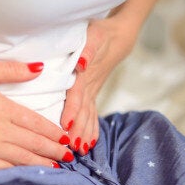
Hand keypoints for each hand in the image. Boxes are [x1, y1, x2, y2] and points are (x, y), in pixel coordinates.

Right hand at [0, 59, 73, 169]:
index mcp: (4, 107)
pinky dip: (18, 172)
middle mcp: (1, 129)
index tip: (65, 138)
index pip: (36, 122)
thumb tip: (39, 68)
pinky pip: (1, 168)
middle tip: (70, 157)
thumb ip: (12, 70)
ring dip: (42, 163)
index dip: (53, 132)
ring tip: (57, 168)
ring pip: (22, 158)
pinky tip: (27, 175)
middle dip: (54, 150)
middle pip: (34, 143)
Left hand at [60, 17, 137, 154]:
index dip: (72, 110)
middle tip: (71, 148)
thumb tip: (81, 64)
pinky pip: (94, 114)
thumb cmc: (100, 34)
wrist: (118, 37)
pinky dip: (92, 129)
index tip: (66, 126)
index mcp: (84, 74)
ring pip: (89, 115)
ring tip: (80, 150)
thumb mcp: (93, 36)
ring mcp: (93, 91)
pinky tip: (89, 143)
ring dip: (84, 133)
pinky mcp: (94, 92)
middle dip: (77, 130)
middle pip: (83, 111)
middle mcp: (89, 86)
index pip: (77, 95)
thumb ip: (87, 50)